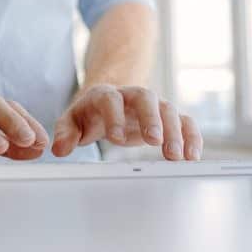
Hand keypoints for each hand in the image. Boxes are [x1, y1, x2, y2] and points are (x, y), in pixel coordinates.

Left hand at [51, 85, 202, 160]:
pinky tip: (193, 156)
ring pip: (168, 109)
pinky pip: (184, 121)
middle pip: (146, 98)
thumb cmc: (88, 114)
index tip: (116, 139)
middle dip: (151, 119)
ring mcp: (152, 105)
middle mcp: (131, 95)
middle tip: (154, 142)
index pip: (110, 99)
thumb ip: (64, 133)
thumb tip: (59, 149)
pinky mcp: (166, 117)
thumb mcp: (71, 121)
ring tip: (176, 157)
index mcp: (104, 95)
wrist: (106, 102)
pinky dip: (191, 136)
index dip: (114, 116)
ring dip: (174, 131)